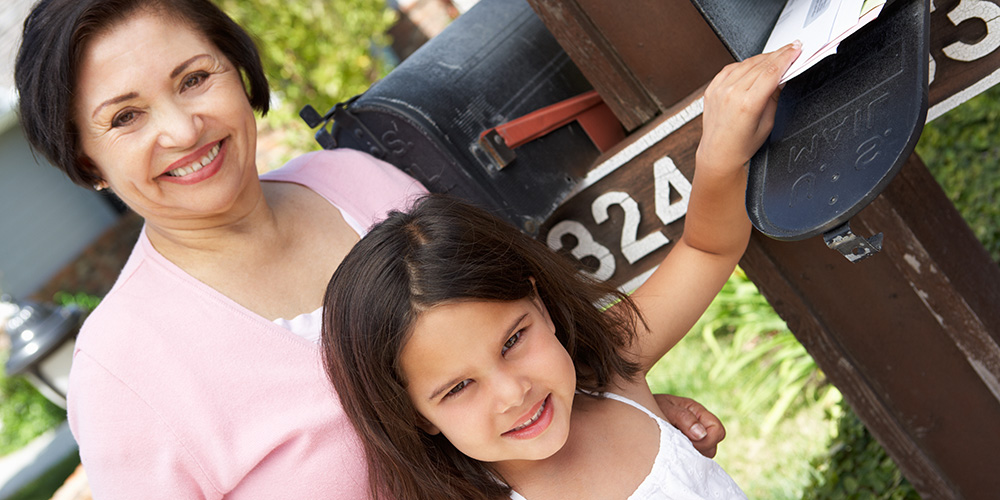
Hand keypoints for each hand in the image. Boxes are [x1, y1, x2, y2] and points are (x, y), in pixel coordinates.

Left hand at [653, 393, 725, 457]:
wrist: (636, 413)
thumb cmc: (651, 407)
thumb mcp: (665, 407)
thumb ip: (684, 418)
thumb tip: (701, 433)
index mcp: (698, 413)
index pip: (717, 431)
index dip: (707, 439)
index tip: (688, 440)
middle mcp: (699, 427)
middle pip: (712, 447)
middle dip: (697, 449)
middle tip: (676, 443)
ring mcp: (692, 440)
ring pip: (703, 457)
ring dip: (688, 454)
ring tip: (670, 446)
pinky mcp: (684, 451)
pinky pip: (691, 462)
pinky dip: (682, 459)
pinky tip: (669, 452)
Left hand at [697, 41, 801, 171]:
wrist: (718, 153)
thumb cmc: (742, 144)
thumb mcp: (767, 123)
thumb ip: (774, 97)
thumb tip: (782, 77)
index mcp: (747, 103)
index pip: (772, 72)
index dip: (786, 57)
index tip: (796, 49)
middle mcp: (731, 94)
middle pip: (760, 64)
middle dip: (778, 54)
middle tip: (791, 48)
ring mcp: (719, 90)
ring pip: (746, 63)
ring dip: (763, 57)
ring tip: (775, 56)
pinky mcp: (712, 88)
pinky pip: (731, 68)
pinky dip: (744, 64)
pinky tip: (753, 64)